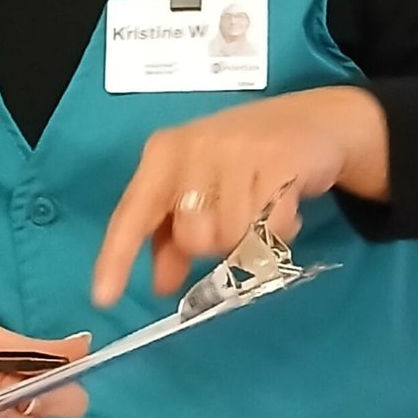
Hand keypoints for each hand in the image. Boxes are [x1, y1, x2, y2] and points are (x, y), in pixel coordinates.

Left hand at [91, 85, 388, 306]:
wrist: (313, 120)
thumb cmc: (244, 157)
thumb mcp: (199, 187)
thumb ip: (173, 234)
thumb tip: (161, 284)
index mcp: (163, 153)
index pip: (133, 213)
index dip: (117, 257)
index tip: (104, 298)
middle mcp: (193, 147)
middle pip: (190, 238)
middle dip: (213, 243)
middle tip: (233, 216)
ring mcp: (236, 151)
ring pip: (230, 235)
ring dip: (250, 235)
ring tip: (260, 205)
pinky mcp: (279, 160)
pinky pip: (271, 225)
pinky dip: (280, 227)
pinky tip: (283, 201)